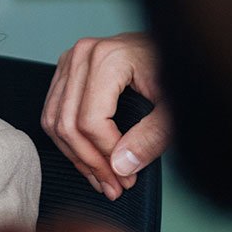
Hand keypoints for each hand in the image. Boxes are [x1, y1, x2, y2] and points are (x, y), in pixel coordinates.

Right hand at [43, 33, 171, 199]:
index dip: (107, 155)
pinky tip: (88, 158)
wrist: (178, 44)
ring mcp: (71, 60)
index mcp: (108, 58)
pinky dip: (67, 141)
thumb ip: (152, 137)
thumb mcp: (174, 107)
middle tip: (112, 187)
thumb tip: (121, 166)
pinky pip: (53, 113)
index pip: (91, 121)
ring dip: (75, 156)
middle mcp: (83, 55)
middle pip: (68, 124)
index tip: (127, 177)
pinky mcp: (67, 70)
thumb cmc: (176, 70)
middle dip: (90, 163)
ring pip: (55, 122)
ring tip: (101, 179)